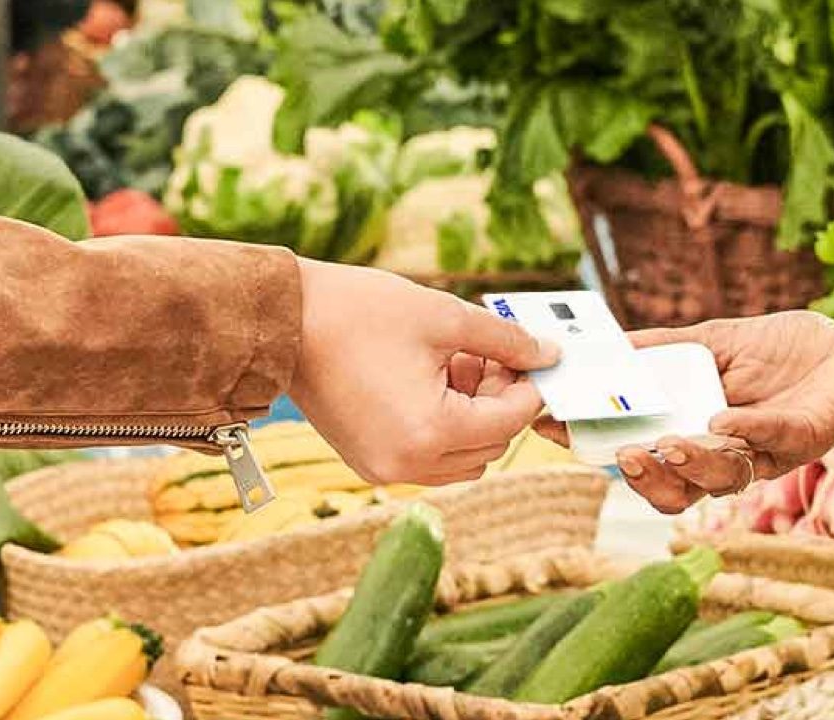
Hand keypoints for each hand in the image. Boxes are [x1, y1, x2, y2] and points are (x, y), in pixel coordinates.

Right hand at [290, 259, 558, 485]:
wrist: (285, 323)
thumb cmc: (359, 313)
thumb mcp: (445, 317)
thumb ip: (505, 340)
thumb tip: (549, 354)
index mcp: (433, 431)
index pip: (511, 419)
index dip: (528, 383)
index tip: (526, 354)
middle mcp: (410, 464)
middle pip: (492, 446)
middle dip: (499, 401)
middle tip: (487, 355)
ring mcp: (385, 470)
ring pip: (463, 460)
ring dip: (472, 420)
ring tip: (453, 369)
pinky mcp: (367, 464)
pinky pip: (428, 461)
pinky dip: (441, 430)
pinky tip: (426, 384)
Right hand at [537, 312, 833, 511]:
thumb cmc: (792, 349)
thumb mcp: (719, 340)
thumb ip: (667, 348)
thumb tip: (611, 345)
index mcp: (697, 433)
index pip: (640, 454)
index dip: (599, 448)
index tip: (557, 427)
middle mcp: (727, 454)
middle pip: (674, 489)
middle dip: (645, 477)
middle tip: (625, 455)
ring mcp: (765, 453)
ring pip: (717, 479)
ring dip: (689, 464)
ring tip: (668, 442)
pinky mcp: (804, 439)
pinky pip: (768, 445)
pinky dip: (743, 434)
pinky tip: (722, 419)